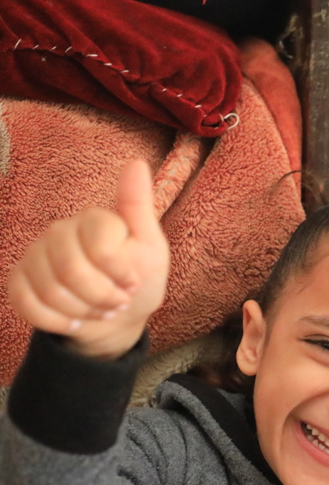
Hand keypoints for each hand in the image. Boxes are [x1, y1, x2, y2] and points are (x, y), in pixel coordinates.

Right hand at [8, 161, 169, 358]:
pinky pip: (26, 304)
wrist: (117, 316)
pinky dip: (57, 321)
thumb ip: (139, 209)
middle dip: (101, 298)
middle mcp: (61, 231)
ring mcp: (36, 255)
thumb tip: (136, 163)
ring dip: (83, 312)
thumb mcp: (152, 248)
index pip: (100, 248)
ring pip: (49, 291)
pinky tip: (76, 321)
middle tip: (118, 303)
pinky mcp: (20, 279)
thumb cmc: (139, 279)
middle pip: (71, 271)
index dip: (119, 274)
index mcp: (94, 220)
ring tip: (101, 311)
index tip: (133, 283)